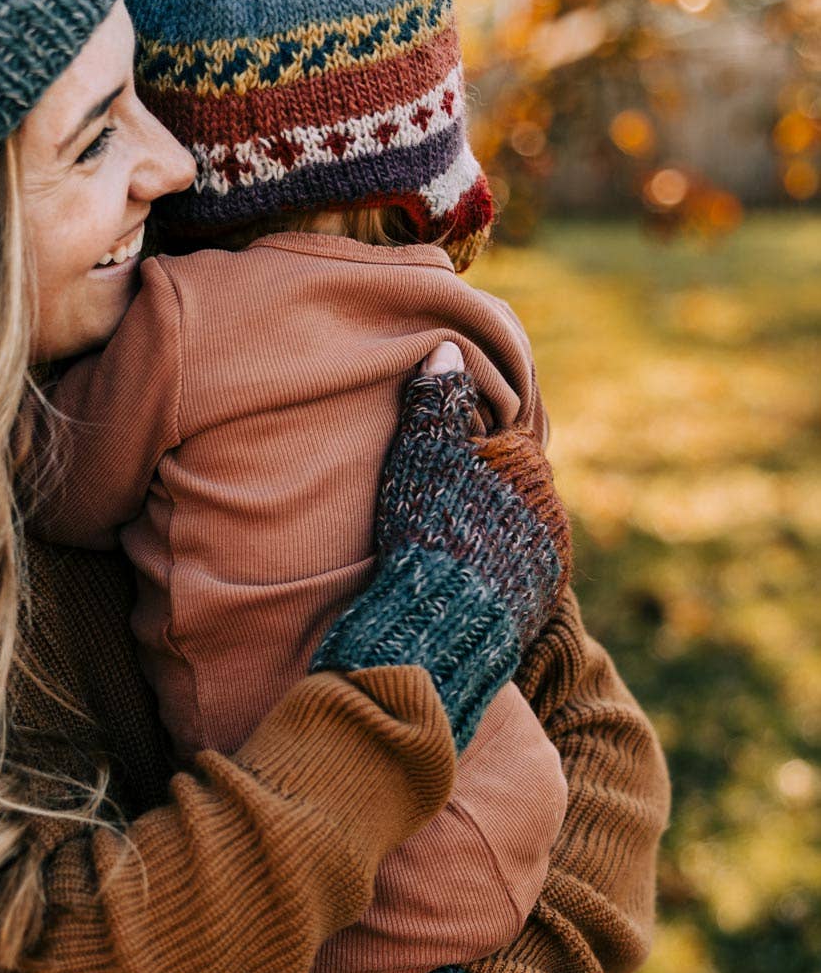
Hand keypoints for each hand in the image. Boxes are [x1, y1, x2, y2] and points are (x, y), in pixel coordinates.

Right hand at [308, 344, 571, 749]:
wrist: (443, 623)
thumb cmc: (426, 530)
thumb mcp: (419, 455)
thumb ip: (435, 400)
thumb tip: (450, 348)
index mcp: (525, 461)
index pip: (502, 435)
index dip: (469, 443)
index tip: (442, 457)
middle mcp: (551, 503)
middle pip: (513, 482)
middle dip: (485, 486)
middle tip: (442, 499)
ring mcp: (553, 553)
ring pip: (519, 525)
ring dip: (494, 527)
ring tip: (452, 538)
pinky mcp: (544, 596)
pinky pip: (520, 566)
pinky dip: (498, 563)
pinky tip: (467, 570)